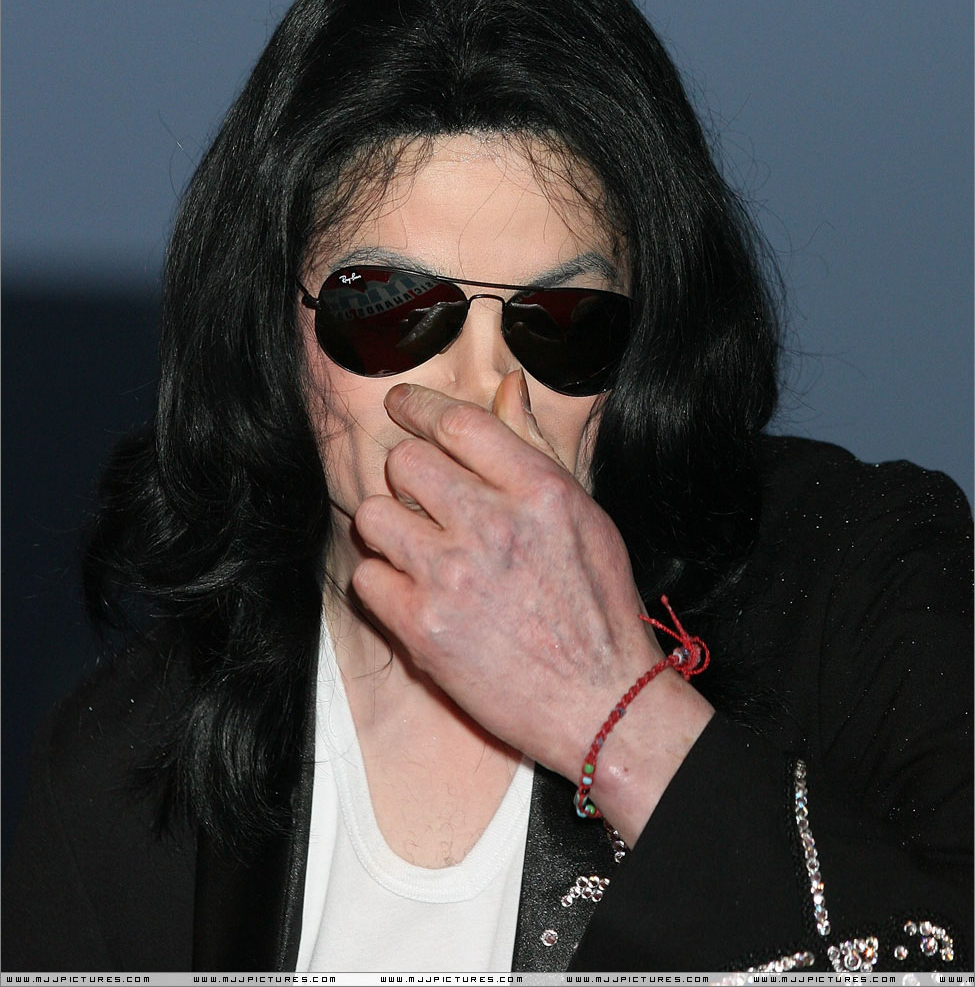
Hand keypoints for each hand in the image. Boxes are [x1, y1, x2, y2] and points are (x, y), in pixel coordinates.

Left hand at [351, 370, 667, 783]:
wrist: (600, 701)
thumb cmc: (597, 607)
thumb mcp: (583, 514)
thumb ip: (535, 449)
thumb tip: (506, 387)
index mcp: (540, 490)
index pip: (457, 422)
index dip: (418, 406)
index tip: (402, 404)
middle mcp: (493, 525)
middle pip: (406, 462)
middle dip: (407, 473)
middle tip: (421, 496)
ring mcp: (453, 576)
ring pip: (374, 515)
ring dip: (390, 527)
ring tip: (417, 548)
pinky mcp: (423, 627)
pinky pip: (368, 578)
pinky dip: (385, 584)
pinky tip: (416, 594)